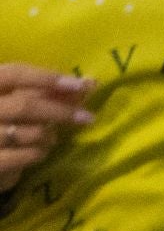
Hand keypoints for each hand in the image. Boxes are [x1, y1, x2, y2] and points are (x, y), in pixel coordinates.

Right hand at [0, 66, 93, 189]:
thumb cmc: (3, 121)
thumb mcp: (17, 101)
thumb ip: (45, 92)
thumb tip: (88, 84)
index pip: (14, 74)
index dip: (46, 77)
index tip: (79, 84)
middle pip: (24, 106)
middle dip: (60, 111)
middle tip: (87, 117)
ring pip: (27, 133)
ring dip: (48, 136)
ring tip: (51, 138)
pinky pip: (25, 155)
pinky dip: (39, 153)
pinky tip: (39, 151)